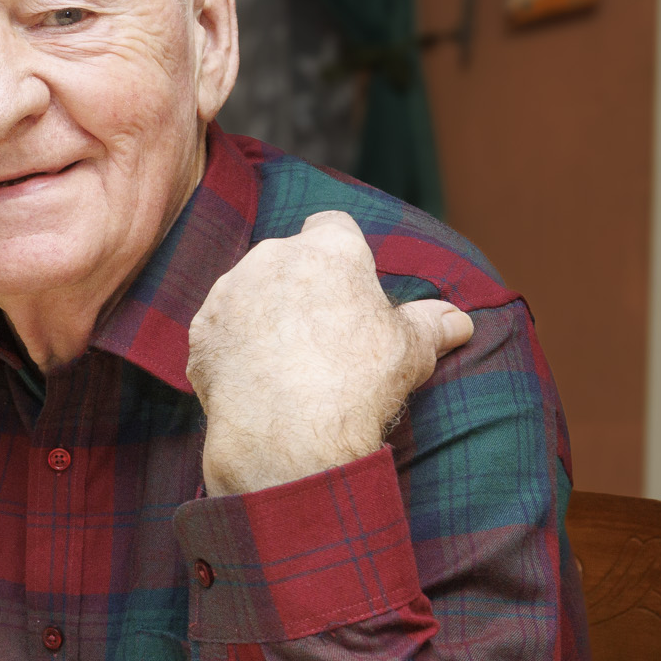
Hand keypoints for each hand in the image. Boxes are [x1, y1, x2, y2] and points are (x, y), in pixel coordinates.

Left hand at [185, 210, 474, 495]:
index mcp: (329, 249)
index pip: (332, 226)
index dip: (340, 253)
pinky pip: (220, 332)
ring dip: (261, 315)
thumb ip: (431, 325)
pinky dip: (233, 349)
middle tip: (319, 334)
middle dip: (299, 286)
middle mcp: (272, 257)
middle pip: (286, 259)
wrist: (289, 434)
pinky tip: (254, 382)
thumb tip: (459, 321)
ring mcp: (230, 292)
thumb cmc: (357, 384)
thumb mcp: (411, 352)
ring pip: (247, 292)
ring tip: (285, 362)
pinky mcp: (201, 332)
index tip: (347, 286)